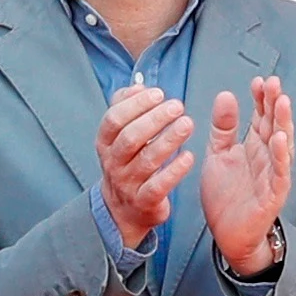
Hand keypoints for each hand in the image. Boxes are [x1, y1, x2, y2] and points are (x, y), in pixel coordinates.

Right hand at [95, 82, 197, 250]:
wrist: (123, 210)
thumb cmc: (127, 162)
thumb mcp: (120, 135)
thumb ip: (126, 107)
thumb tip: (138, 85)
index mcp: (105, 143)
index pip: (114, 118)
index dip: (136, 104)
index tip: (159, 93)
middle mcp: (113, 162)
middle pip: (130, 137)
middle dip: (154, 119)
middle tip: (178, 106)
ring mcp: (127, 183)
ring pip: (146, 160)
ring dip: (168, 140)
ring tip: (187, 124)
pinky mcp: (144, 201)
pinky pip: (158, 186)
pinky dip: (174, 171)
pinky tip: (189, 156)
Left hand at [199, 76, 295, 276]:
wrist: (228, 235)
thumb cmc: (226, 196)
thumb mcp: (219, 155)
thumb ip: (223, 128)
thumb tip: (226, 95)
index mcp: (254, 146)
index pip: (261, 116)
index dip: (261, 99)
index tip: (257, 80)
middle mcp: (267, 157)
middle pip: (274, 125)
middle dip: (274, 104)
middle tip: (273, 82)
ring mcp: (273, 174)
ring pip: (282, 145)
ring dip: (283, 123)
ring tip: (281, 102)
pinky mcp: (273, 194)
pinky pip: (279, 172)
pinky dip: (279, 155)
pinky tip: (277, 138)